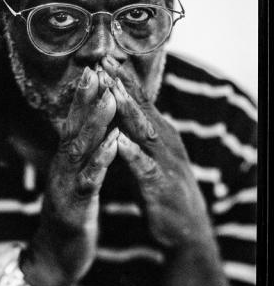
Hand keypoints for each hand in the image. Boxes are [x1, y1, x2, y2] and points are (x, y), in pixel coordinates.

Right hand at [25, 66, 118, 285]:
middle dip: (86, 101)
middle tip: (98, 73)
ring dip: (94, 123)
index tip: (92, 72)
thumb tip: (78, 138)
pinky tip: (113, 144)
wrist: (55, 261)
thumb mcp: (71, 187)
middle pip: (73, 130)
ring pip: (79, 150)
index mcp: (64, 166)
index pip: (71, 126)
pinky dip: (101, 160)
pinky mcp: (74, 208)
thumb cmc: (69, 222)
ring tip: (109, 99)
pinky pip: (89, 180)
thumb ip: (74, 162)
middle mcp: (61, 171)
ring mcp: (65, 188)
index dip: (81, 99)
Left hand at [100, 56, 213, 249]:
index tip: (102, 56)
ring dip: (127, 110)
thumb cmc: (159, 186)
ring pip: (143, 131)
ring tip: (111, 91)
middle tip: (104, 61)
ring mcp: (163, 162)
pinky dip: (131, 153)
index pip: (138, 100)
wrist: (184, 228)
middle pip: (140, 108)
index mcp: (157, 132)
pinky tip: (118, 142)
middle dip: (121, 84)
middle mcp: (163, 141)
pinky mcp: (159, 185)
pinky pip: (144, 167)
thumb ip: (133, 129)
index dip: (121, 78)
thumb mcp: (145, 151)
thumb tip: (117, 104)